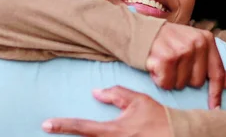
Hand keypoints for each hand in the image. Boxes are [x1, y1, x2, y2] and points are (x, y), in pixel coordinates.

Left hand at [42, 86, 170, 136]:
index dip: (63, 126)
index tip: (46, 124)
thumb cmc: (158, 118)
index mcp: (114, 131)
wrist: (178, 135)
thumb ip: (116, 94)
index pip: (83, 128)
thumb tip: (96, 92)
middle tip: (54, 128)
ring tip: (81, 130)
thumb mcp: (138, 101)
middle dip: (70, 136)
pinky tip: (100, 134)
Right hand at [147, 22, 225, 108]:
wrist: (139, 31)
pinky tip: (156, 66)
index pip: (217, 72)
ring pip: (181, 85)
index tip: (215, 107)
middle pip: (197, 83)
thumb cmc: (168, 40)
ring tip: (164, 64)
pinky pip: (166, 84)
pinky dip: (159, 79)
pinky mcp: (166, 59)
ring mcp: (182, 51)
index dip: (216, 92)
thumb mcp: (192, 44)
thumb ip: (210, 62)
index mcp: (206, 39)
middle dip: (184, 79)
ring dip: (170, 79)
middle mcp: (196, 43)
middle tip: (174, 65)